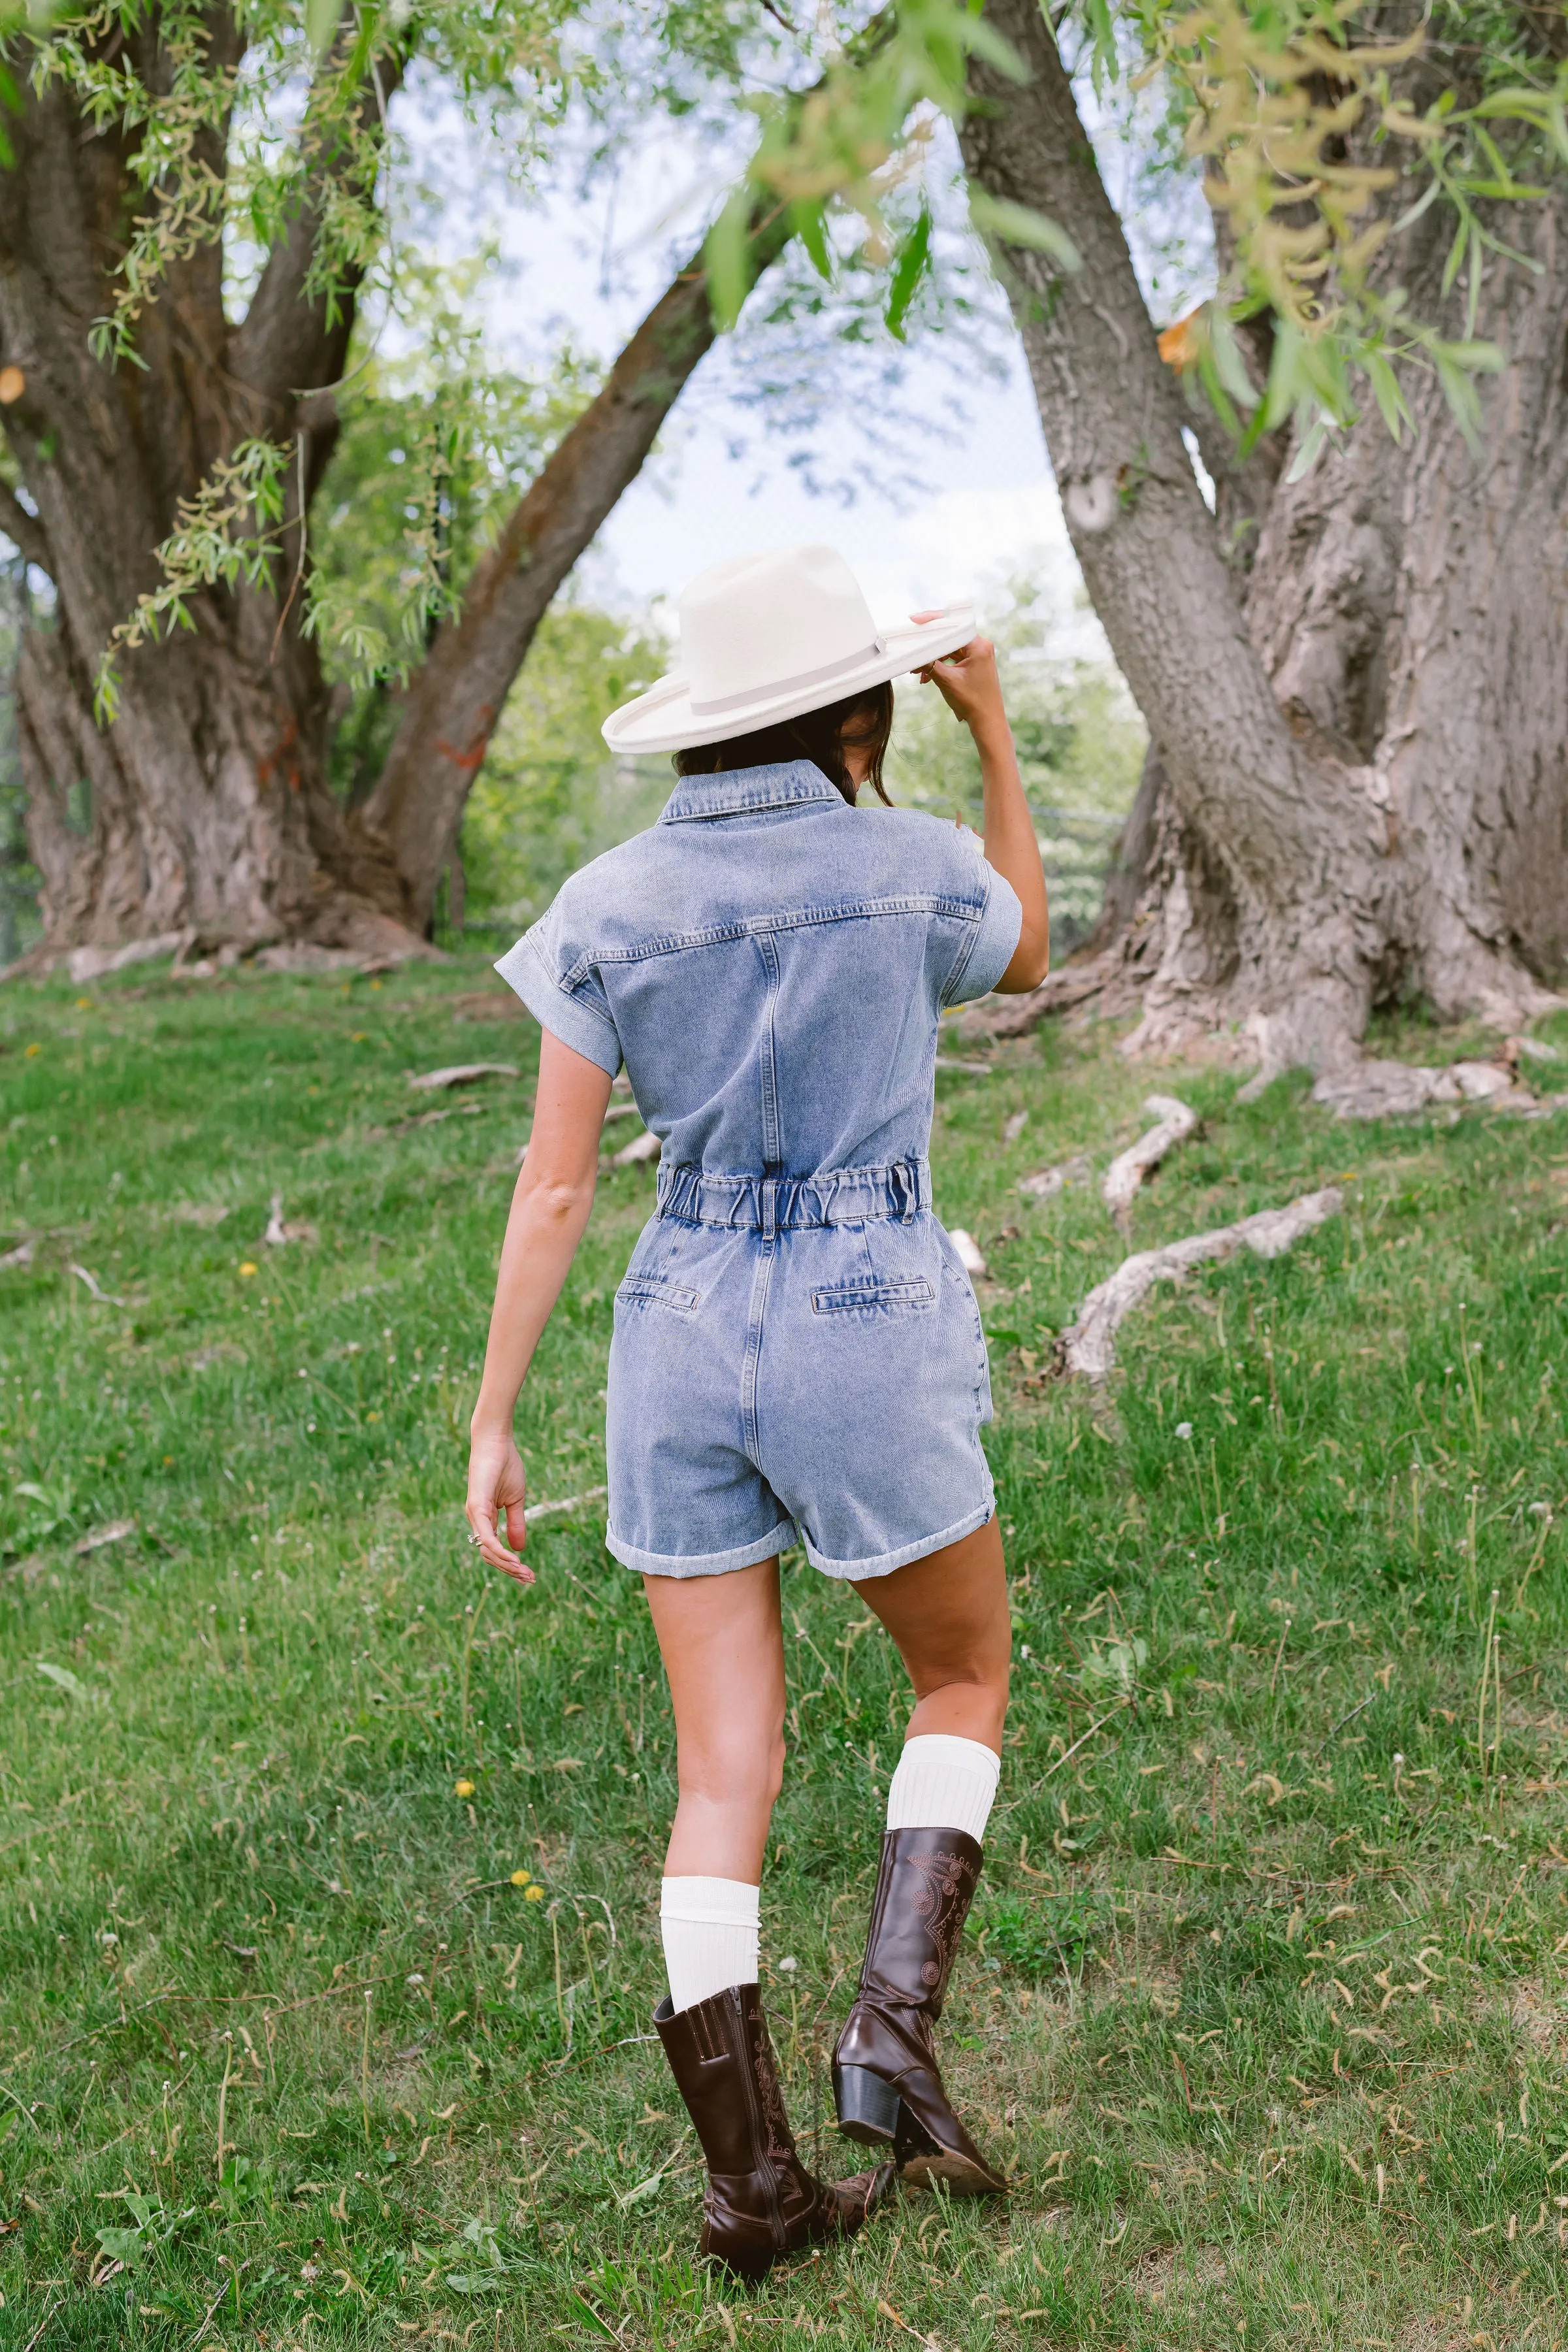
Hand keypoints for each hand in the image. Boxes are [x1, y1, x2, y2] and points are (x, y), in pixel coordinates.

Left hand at [466, 1428, 532, 1584]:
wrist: (497, 1442)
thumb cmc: (505, 1466)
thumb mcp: (516, 1500)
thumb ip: (516, 1524)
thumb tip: (519, 1549)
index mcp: (484, 1518)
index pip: (493, 1549)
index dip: (509, 1564)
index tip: (528, 1574)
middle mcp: (476, 1520)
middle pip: (489, 1555)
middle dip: (510, 1570)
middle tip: (530, 1579)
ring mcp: (474, 1514)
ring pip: (487, 1550)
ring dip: (507, 1565)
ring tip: (525, 1573)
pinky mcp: (476, 1507)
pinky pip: (486, 1537)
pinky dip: (499, 1551)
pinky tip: (514, 1560)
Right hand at [908, 618, 1006, 736]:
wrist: (987, 721)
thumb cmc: (972, 702)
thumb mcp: (946, 680)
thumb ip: (928, 664)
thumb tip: (912, 654)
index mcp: (979, 645)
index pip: (953, 625)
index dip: (933, 623)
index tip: (917, 621)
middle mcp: (981, 646)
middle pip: (950, 635)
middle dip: (930, 645)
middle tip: (914, 649)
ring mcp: (978, 654)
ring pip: (950, 647)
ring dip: (934, 658)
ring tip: (919, 671)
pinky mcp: (975, 663)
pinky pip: (953, 657)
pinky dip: (941, 664)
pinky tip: (928, 675)